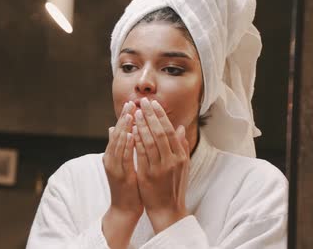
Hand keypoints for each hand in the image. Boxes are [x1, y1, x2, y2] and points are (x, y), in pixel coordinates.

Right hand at [102, 101, 140, 248]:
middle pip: (116, 134)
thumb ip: (119, 146)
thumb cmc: (128, 185)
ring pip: (118, 143)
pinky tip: (130, 135)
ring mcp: (113, 166)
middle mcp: (110, 158)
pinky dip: (126, 145)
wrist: (124, 208)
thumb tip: (112, 128)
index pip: (118, 132)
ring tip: (130, 114)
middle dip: (124, 118)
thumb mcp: (123, 162)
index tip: (131, 104)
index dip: (124, 118)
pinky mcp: (119, 175)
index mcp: (112, 155)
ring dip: (124, 128)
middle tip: (131, 103)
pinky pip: (123, 157)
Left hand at [133, 97, 189, 233]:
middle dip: (151, 115)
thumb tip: (180, 127)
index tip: (153, 103)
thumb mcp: (182, 166)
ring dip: (142, 125)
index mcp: (180, 156)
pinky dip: (136, 141)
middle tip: (142, 102)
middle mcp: (172, 160)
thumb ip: (180, 146)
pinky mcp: (149, 175)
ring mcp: (160, 168)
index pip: (170, 130)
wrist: (168, 210)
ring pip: (150, 141)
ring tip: (135, 113)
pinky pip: (142, 154)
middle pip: (160, 132)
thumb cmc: (174, 187)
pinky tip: (131, 131)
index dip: (161, 115)